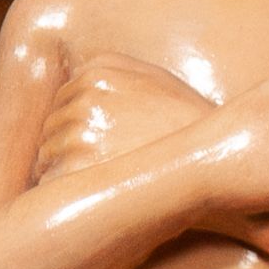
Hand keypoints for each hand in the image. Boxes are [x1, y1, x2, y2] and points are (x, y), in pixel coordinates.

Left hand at [32, 53, 212, 181]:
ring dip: (64, 169)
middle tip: (104, 165)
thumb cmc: (192, 125)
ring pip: (47, 153)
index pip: (63, 98)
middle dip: (69, 145)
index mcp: (98, 71)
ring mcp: (80, 131)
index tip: (106, 140)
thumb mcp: (161, 80)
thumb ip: (119, 70)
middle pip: (52, 125)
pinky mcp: (79, 167)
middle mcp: (84, 96)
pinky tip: (93, 197)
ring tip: (101, 183)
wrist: (221, 162)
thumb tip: (77, 73)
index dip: (81, 123)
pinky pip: (51, 179)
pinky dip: (65, 190)